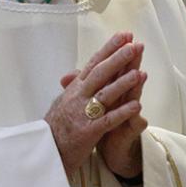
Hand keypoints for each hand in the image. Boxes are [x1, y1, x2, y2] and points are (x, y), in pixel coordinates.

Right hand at [45, 32, 145, 178]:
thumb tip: (73, 74)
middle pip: (100, 73)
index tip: (124, 35)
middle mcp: (79, 96)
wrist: (45, 151)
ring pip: (105, 94)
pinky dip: (122, 112)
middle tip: (134, 45)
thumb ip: (72, 87)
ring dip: (123, 83)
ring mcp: (83, 113)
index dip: (109, 48)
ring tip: (140, 72)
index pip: (94, 63)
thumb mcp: (62, 101)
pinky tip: (136, 106)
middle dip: (118, 58)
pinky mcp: (88, 131)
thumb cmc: (55, 126)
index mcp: (75, 87)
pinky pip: (108, 120)